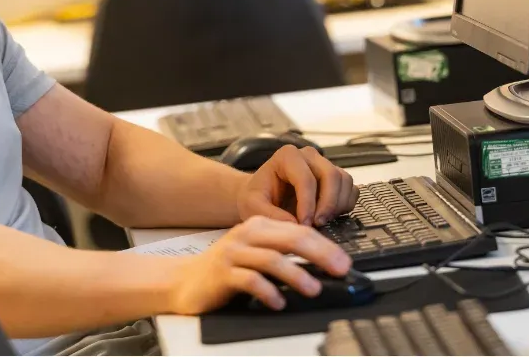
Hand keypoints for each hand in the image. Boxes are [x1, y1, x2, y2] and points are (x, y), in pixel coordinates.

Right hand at [167, 216, 351, 313]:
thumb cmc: (225, 269)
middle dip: (319, 254)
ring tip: (313, 288)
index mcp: (258, 227)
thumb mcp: (256, 254)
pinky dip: (267, 291)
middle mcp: (247, 236)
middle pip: (289, 239)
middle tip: (339, 269)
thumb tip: (323, 266)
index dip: (325, 245)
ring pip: (270, 259)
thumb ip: (283, 254)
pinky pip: (249, 280)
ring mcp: (233, 254)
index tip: (344, 261)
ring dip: (295, 273)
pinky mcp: (222, 275)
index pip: (299, 230)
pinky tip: (278, 302)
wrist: (184, 281)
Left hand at [237, 145, 357, 226]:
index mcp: (287, 156)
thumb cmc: (257, 197)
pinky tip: (330, 216)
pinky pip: (351, 189)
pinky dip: (345, 205)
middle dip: (327, 204)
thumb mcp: (252, 206)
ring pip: (344, 181)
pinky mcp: (334, 179)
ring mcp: (323, 165)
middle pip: (331, 175)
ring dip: (338, 205)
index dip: (308, 204)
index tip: (304, 224)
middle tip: (318, 224)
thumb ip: (270, 215)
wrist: (262, 197)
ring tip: (321, 221)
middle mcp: (308, 156)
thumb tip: (296, 225)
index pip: (305, 178)